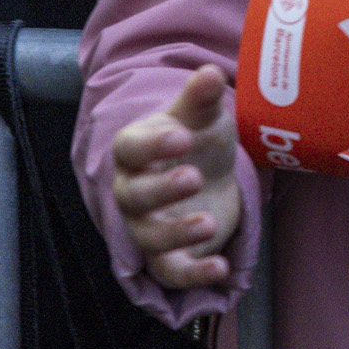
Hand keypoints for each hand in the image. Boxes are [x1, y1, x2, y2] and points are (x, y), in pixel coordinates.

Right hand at [110, 66, 242, 289]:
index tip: (182, 136)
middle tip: (194, 177)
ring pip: (149, 238)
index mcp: (135, 151)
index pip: (129, 148)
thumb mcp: (203, 116)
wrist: (208, 174)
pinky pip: (171, 272)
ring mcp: (148, 227)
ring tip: (209, 222)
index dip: (152, 145)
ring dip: (177, 233)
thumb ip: (203, 97)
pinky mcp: (170, 257)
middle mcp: (133, 192)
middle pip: (134, 196)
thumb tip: (211, 73)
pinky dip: (193, 275)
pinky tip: (219, 268)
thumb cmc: (197, 140)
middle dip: (161, 190)